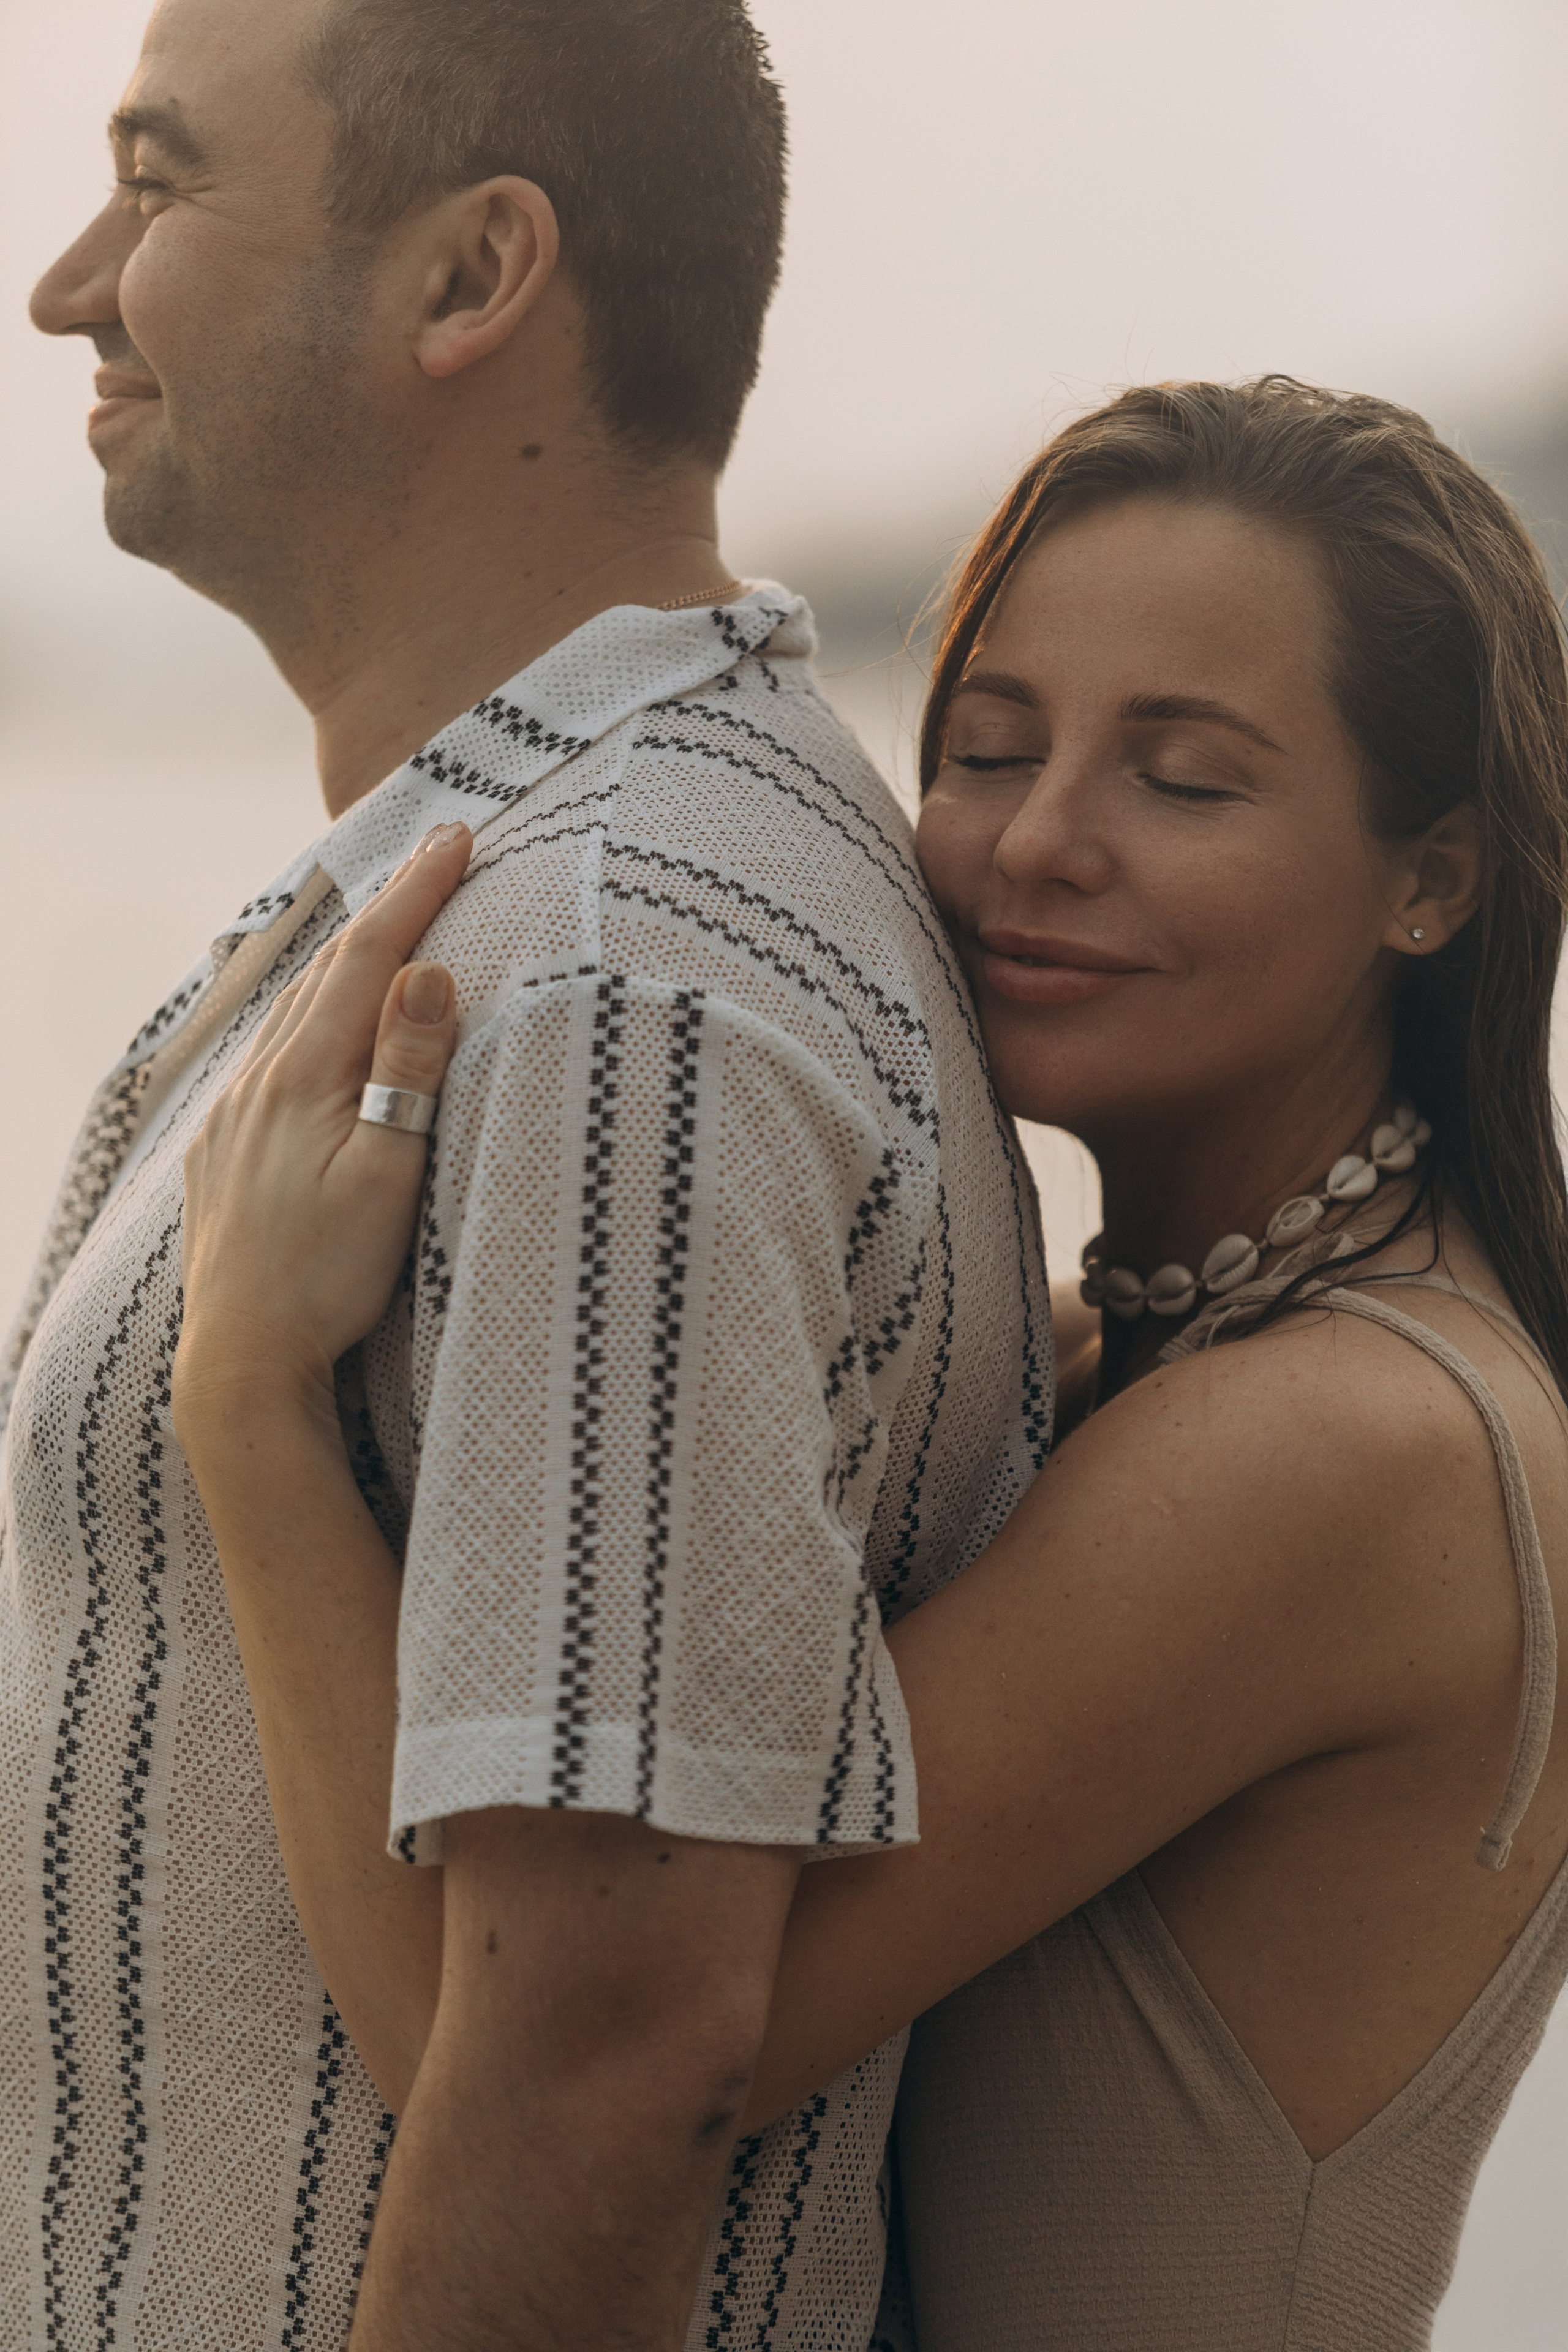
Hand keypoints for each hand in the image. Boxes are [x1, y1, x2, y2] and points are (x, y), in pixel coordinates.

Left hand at [174, 822, 471, 1440]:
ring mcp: (233, 1114)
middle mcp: (257, 1080)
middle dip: (386, 906)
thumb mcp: (386, 1174)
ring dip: (345, 958)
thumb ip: (405, 1070)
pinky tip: (318, 1022)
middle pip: (328, 969)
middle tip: (435, 851)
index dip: (416, 891)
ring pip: (294, 1009)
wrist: (239, 1360)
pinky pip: (272, 1052)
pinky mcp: (224, 1148)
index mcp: (302, 1074)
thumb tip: (426, 970)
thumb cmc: (327, 1277)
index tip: (458, 835)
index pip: (370, 958)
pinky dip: (310, 1013)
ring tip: (386, 921)